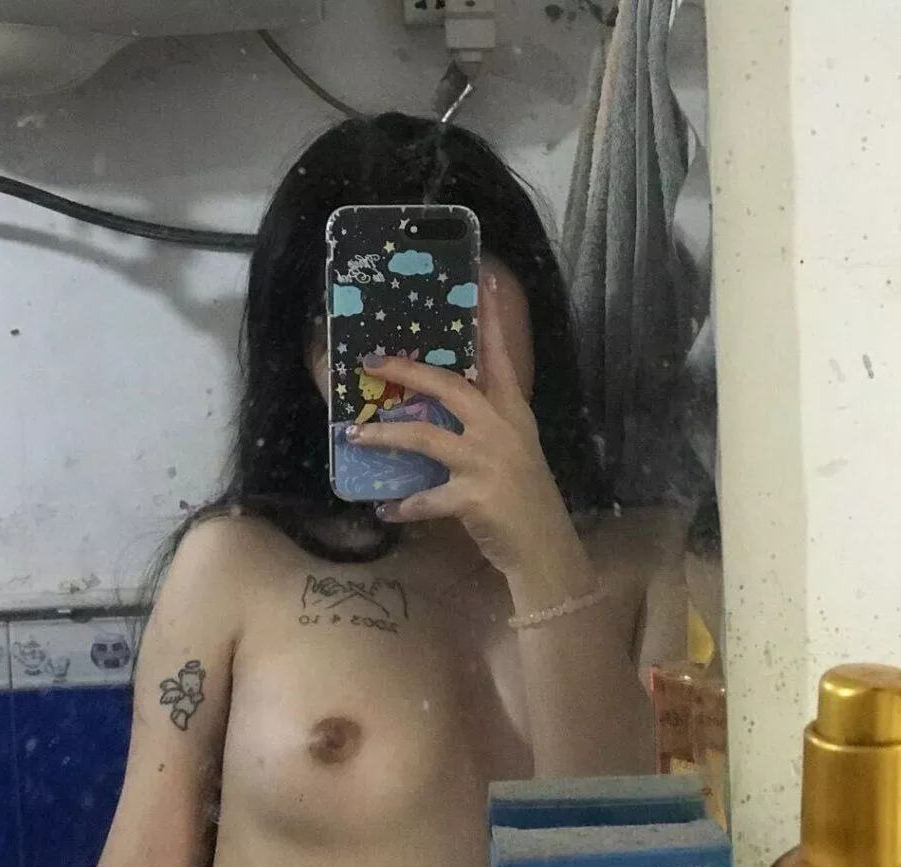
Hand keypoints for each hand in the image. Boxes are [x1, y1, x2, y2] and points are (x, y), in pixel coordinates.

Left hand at [346, 276, 580, 577]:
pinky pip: (425, 498)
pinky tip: (386, 510)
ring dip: (385, 436)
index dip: (489, 322)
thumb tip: (442, 410)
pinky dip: (403, 506)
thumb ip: (485, 426)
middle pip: (448, 388)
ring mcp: (488, 463)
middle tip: (373, 362)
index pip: (499, 360)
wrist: (545, 549)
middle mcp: (501, 431)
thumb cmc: (527, 500)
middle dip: (408, 372)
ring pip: (424, 437)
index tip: (481, 282)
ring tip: (355, 436)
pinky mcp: (475, 497)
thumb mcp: (515, 452)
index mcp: (513, 415)